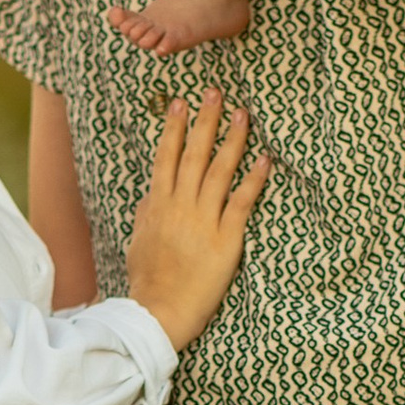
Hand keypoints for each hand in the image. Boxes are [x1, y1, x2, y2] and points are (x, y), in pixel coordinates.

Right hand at [125, 93, 268, 348]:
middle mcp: (179, 207)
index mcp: (157, 206)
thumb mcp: (138, 241)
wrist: (159, 312)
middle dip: (205, 121)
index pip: (166, 158)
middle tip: (215, 92)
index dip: (174, 128)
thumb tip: (151, 193)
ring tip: (242, 114)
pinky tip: (265, 159)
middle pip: (193, 155)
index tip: (181, 102)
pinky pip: (242, 203)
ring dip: (232, 140)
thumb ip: (146, 213)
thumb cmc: (148, 281)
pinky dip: (254, 179)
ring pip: (219, 171)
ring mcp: (202, 222)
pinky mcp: (225, 240)